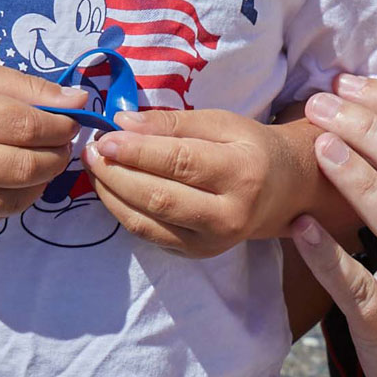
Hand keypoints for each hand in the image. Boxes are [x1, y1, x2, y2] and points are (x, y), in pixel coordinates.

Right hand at [0, 56, 88, 225]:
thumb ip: (25, 86)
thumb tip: (81, 102)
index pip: (28, 127)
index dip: (61, 126)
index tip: (70, 119)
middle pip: (28, 168)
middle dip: (57, 155)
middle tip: (60, 141)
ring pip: (18, 200)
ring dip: (41, 180)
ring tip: (38, 157)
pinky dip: (16, 197)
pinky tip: (10, 175)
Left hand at [84, 108, 318, 257]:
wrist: (283, 192)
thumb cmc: (251, 149)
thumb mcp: (222, 123)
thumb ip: (173, 123)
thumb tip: (123, 124)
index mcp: (242, 172)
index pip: (179, 163)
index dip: (136, 151)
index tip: (105, 137)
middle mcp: (229, 215)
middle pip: (159, 197)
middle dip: (116, 173)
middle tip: (92, 152)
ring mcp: (212, 242)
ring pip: (147, 222)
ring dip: (111, 194)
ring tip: (95, 168)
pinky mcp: (196, 254)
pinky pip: (148, 234)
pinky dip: (122, 211)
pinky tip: (110, 188)